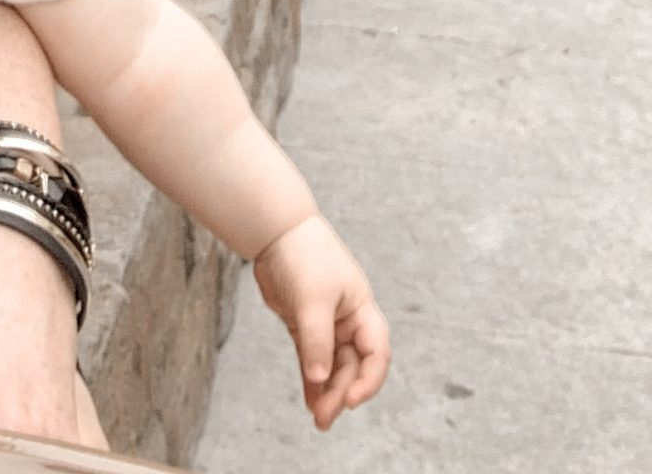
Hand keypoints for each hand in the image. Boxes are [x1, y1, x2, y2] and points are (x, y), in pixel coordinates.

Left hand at [253, 214, 389, 430]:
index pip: (376, 352)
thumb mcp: (313, 300)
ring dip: (327, 392)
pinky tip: (310, 400)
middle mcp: (348, 319)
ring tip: (319, 419)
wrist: (275, 231)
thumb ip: (317, 340)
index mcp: (361, 309)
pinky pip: (313, 360)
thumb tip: (320, 379)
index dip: (369, 380)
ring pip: (332, 366)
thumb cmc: (304, 256)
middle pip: (352, 365)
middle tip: (324, 418)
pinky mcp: (304, 326)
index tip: (351, 399)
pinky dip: (312, 380)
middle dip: (341, 392)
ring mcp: (326, 324)